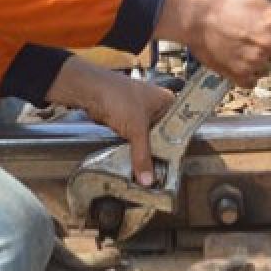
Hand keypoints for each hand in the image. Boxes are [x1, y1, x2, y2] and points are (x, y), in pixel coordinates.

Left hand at [46, 57, 171, 185]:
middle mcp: (156, 106)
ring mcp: (140, 112)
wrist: (90, 90)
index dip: (176, 149)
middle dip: (159, 153)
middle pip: (163, 136)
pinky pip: (134, 138)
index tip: (174, 167)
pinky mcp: (127, 119)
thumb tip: (148, 180)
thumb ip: (143, 156)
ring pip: (147, 138)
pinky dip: (134, 148)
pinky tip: (136, 162)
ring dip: (145, 152)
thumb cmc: (118, 99)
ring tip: (149, 172)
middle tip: (161, 174)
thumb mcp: (136, 129)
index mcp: (167, 102)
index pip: (179, 129)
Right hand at [190, 0, 270, 86]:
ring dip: (258, 61)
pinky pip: (251, 81)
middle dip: (270, 46)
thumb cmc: (218, 1)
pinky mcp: (239, 74)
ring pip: (267, 67)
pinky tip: (238, 64)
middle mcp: (269, 43)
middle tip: (254, 39)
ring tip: (243, 51)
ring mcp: (255, 61)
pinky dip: (246, 75)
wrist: (194, 19)